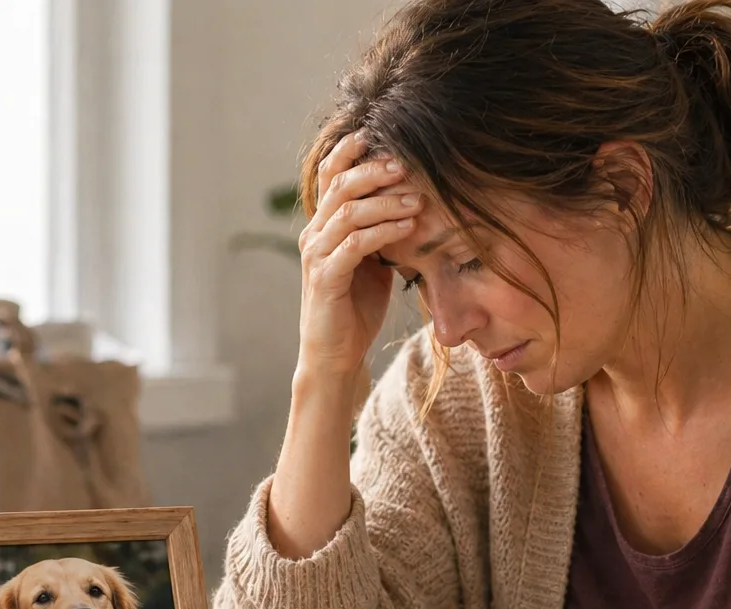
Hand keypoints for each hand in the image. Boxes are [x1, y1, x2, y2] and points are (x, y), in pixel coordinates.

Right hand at [297, 131, 422, 378]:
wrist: (336, 354)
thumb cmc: (356, 306)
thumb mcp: (372, 260)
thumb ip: (381, 229)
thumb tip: (414, 197)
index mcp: (323, 225)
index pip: (330, 175)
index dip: (350, 150)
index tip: (380, 133)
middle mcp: (314, 234)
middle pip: (339, 186)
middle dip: (373, 170)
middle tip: (405, 164)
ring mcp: (317, 256)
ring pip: (348, 213)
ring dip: (385, 201)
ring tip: (417, 199)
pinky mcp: (326, 279)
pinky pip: (354, 246)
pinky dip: (383, 232)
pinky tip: (407, 227)